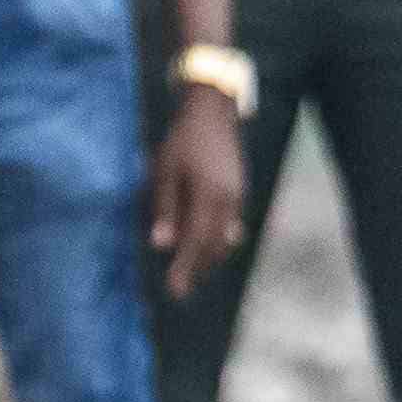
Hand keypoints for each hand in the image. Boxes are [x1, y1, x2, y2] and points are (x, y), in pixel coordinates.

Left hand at [151, 88, 244, 288]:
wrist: (213, 112)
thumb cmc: (183, 139)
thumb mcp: (165, 170)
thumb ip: (165, 208)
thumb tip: (161, 245)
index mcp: (209, 196)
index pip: (196, 242)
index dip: (185, 268)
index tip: (174, 290)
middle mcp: (229, 201)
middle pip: (214, 247)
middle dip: (197, 270)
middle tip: (180, 290)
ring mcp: (238, 197)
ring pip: (225, 239)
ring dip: (209, 259)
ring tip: (192, 274)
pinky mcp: (240, 193)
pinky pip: (231, 226)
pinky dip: (219, 242)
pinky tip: (209, 250)